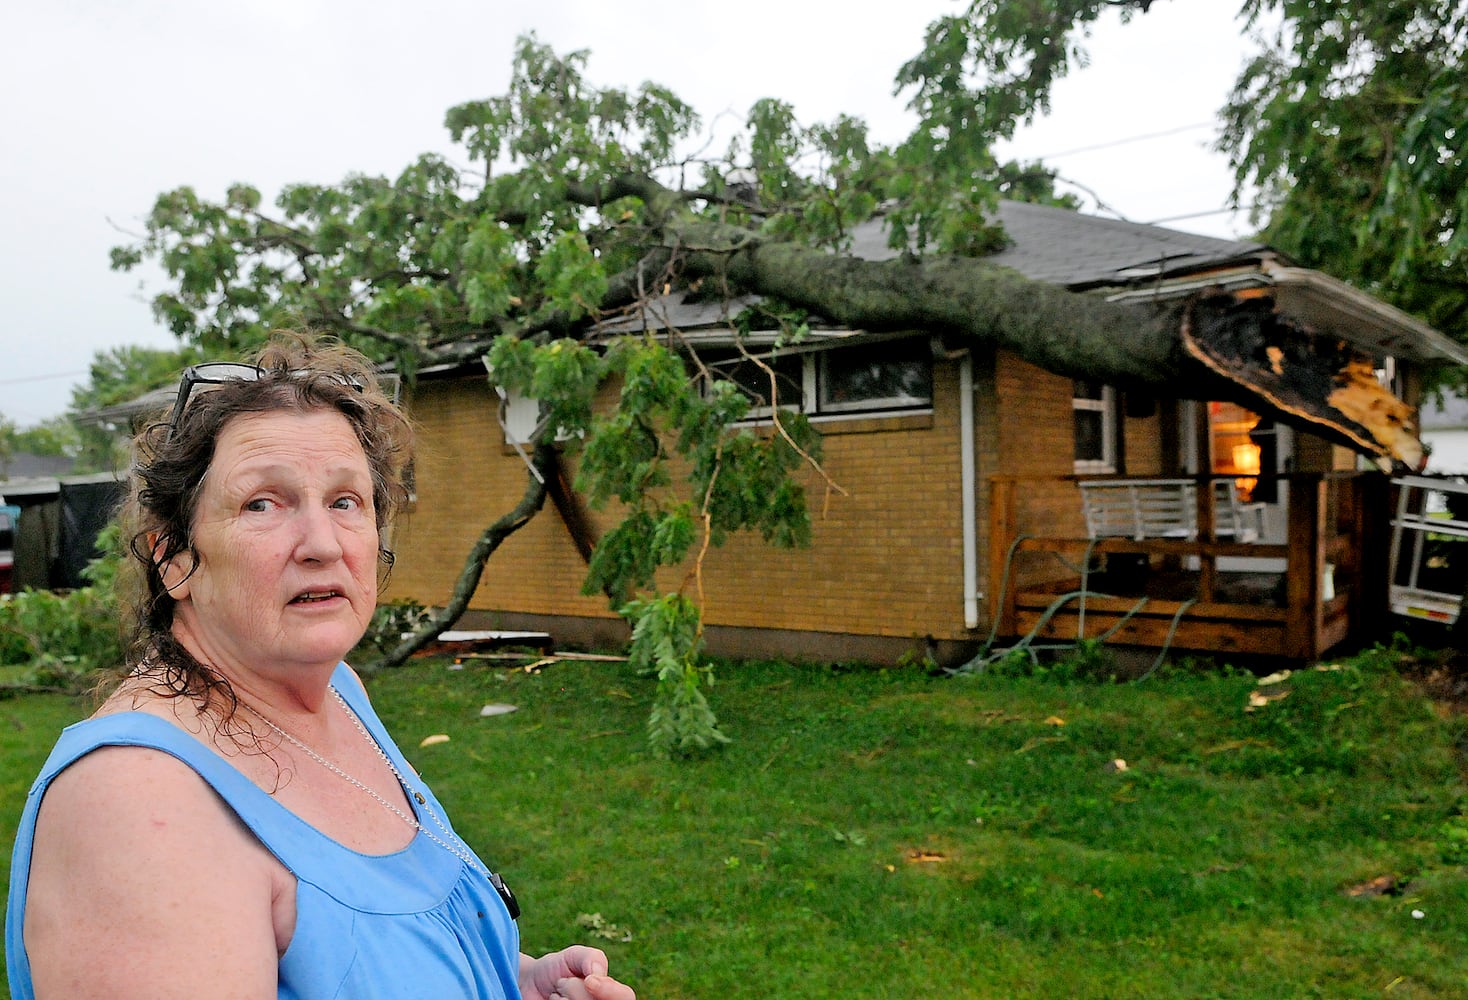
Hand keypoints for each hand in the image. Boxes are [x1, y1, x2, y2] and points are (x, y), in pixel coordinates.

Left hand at [519, 945, 634, 999]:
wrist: (527, 984)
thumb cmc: (556, 969)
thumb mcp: (575, 955)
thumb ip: (592, 958)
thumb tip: (598, 975)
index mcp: (610, 994)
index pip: (626, 997)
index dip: (610, 990)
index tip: (589, 980)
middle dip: (577, 990)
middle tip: (562, 983)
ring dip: (563, 999)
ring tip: (556, 994)